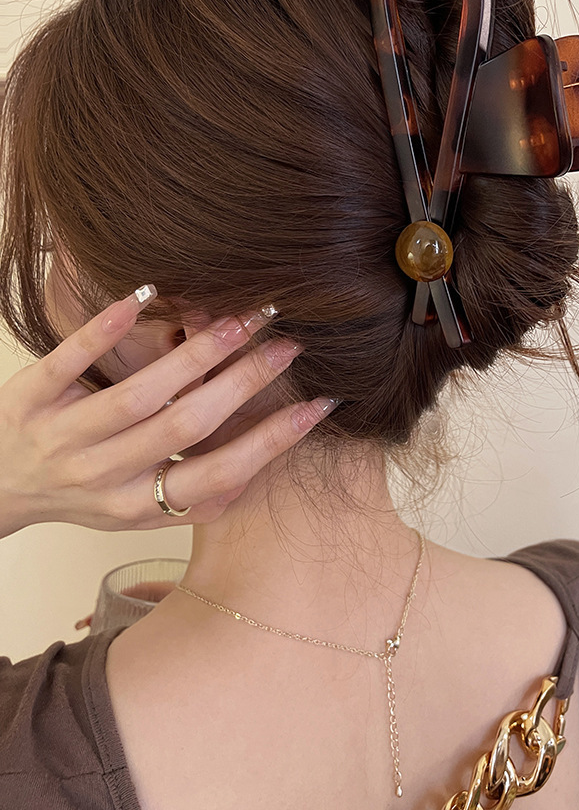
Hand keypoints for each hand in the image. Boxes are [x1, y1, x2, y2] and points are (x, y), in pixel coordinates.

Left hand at [0, 289, 336, 538]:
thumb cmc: (77, 493)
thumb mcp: (132, 512)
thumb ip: (189, 497)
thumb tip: (254, 471)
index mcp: (136, 504)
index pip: (218, 476)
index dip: (273, 442)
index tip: (318, 405)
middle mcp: (102, 475)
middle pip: (186, 427)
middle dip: (245, 382)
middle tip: (288, 343)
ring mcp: (63, 436)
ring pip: (139, 396)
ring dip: (196, 355)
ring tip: (242, 318)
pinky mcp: (29, 398)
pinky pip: (69, 364)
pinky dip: (105, 331)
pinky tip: (145, 299)